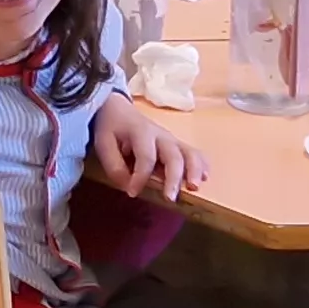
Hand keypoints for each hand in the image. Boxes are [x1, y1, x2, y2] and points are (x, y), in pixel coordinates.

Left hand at [91, 92, 206, 199]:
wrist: (119, 109)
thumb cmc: (111, 128)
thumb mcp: (103, 144)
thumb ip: (114, 166)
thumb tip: (128, 186)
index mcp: (141, 132)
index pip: (146, 157)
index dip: (140, 177)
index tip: (131, 192)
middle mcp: (160, 135)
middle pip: (173, 155)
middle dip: (174, 178)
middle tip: (170, 198)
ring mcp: (171, 139)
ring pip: (189, 153)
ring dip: (194, 170)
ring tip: (194, 187)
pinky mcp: (176, 144)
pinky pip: (193, 153)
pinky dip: (201, 164)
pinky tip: (205, 177)